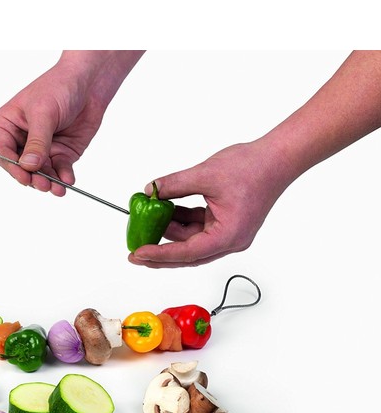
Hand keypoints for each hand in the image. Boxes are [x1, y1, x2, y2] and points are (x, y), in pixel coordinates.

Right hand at [0, 51, 143, 194]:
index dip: (12, 167)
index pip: (2, 152)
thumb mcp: (43, 113)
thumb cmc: (59, 87)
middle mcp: (22, 140)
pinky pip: (59, 171)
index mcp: (7, 125)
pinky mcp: (60, 154)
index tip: (25, 176)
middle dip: (32, 178)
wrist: (89, 83)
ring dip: (49, 182)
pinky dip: (63, 177)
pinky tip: (68, 180)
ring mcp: (42, 149)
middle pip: (21, 168)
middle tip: (44, 185)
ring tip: (57, 189)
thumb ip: (36, 142)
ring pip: (41, 173)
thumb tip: (28, 165)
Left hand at [129, 140, 289, 266]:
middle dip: (160, 252)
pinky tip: (165, 211)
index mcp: (228, 236)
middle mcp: (230, 241)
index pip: (187, 253)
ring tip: (146, 223)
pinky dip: (181, 220)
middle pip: (188, 254)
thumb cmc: (253, 167)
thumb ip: (174, 184)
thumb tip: (150, 191)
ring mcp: (228, 233)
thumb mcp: (205, 174)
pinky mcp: (226, 223)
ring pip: (191, 240)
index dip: (160, 254)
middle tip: (135, 252)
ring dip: (169, 232)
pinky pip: (198, 227)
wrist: (278, 158)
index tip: (138, 253)